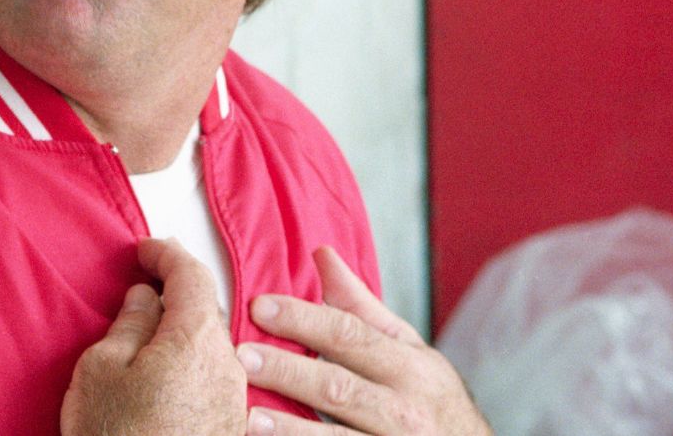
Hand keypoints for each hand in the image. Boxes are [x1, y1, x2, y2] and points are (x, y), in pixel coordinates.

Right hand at [60, 237, 246, 435]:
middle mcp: (227, 365)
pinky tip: (167, 373)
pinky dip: (191, 362)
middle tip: (150, 278)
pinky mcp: (230, 426)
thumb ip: (128, 324)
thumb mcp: (101, 370)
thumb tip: (144, 299)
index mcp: (195, 339)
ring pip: (211, 346)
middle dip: (178, 290)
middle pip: (206, 310)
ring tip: (152, 330)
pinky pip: (213, 378)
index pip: (192, 275)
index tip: (145, 248)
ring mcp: (233, 400)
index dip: (167, 255)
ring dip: (184, 330)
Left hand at [236, 247, 490, 435]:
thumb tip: (321, 253)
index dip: (304, 320)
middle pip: (339, 387)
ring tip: (249, 417)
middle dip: (289, 371)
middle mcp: (404, 410)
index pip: (350, 336)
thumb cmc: (429, 399)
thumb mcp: (408, 350)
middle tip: (242, 356)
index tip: (259, 306)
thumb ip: (361, 307)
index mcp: (409, 368)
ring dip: (292, 428)